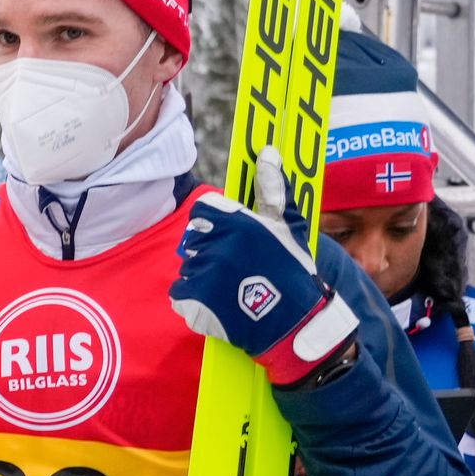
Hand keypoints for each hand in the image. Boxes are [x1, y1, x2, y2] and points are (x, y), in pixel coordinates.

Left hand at [169, 148, 358, 385]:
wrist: (292, 323)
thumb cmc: (293, 271)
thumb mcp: (289, 227)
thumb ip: (273, 188)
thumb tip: (267, 152)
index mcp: (237, 223)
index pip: (204, 210)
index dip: (215, 222)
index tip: (230, 235)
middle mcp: (216, 245)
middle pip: (195, 237)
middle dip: (211, 248)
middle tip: (237, 265)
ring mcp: (202, 274)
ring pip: (189, 264)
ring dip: (203, 274)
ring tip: (233, 286)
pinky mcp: (191, 300)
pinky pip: (180, 291)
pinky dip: (194, 298)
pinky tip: (221, 302)